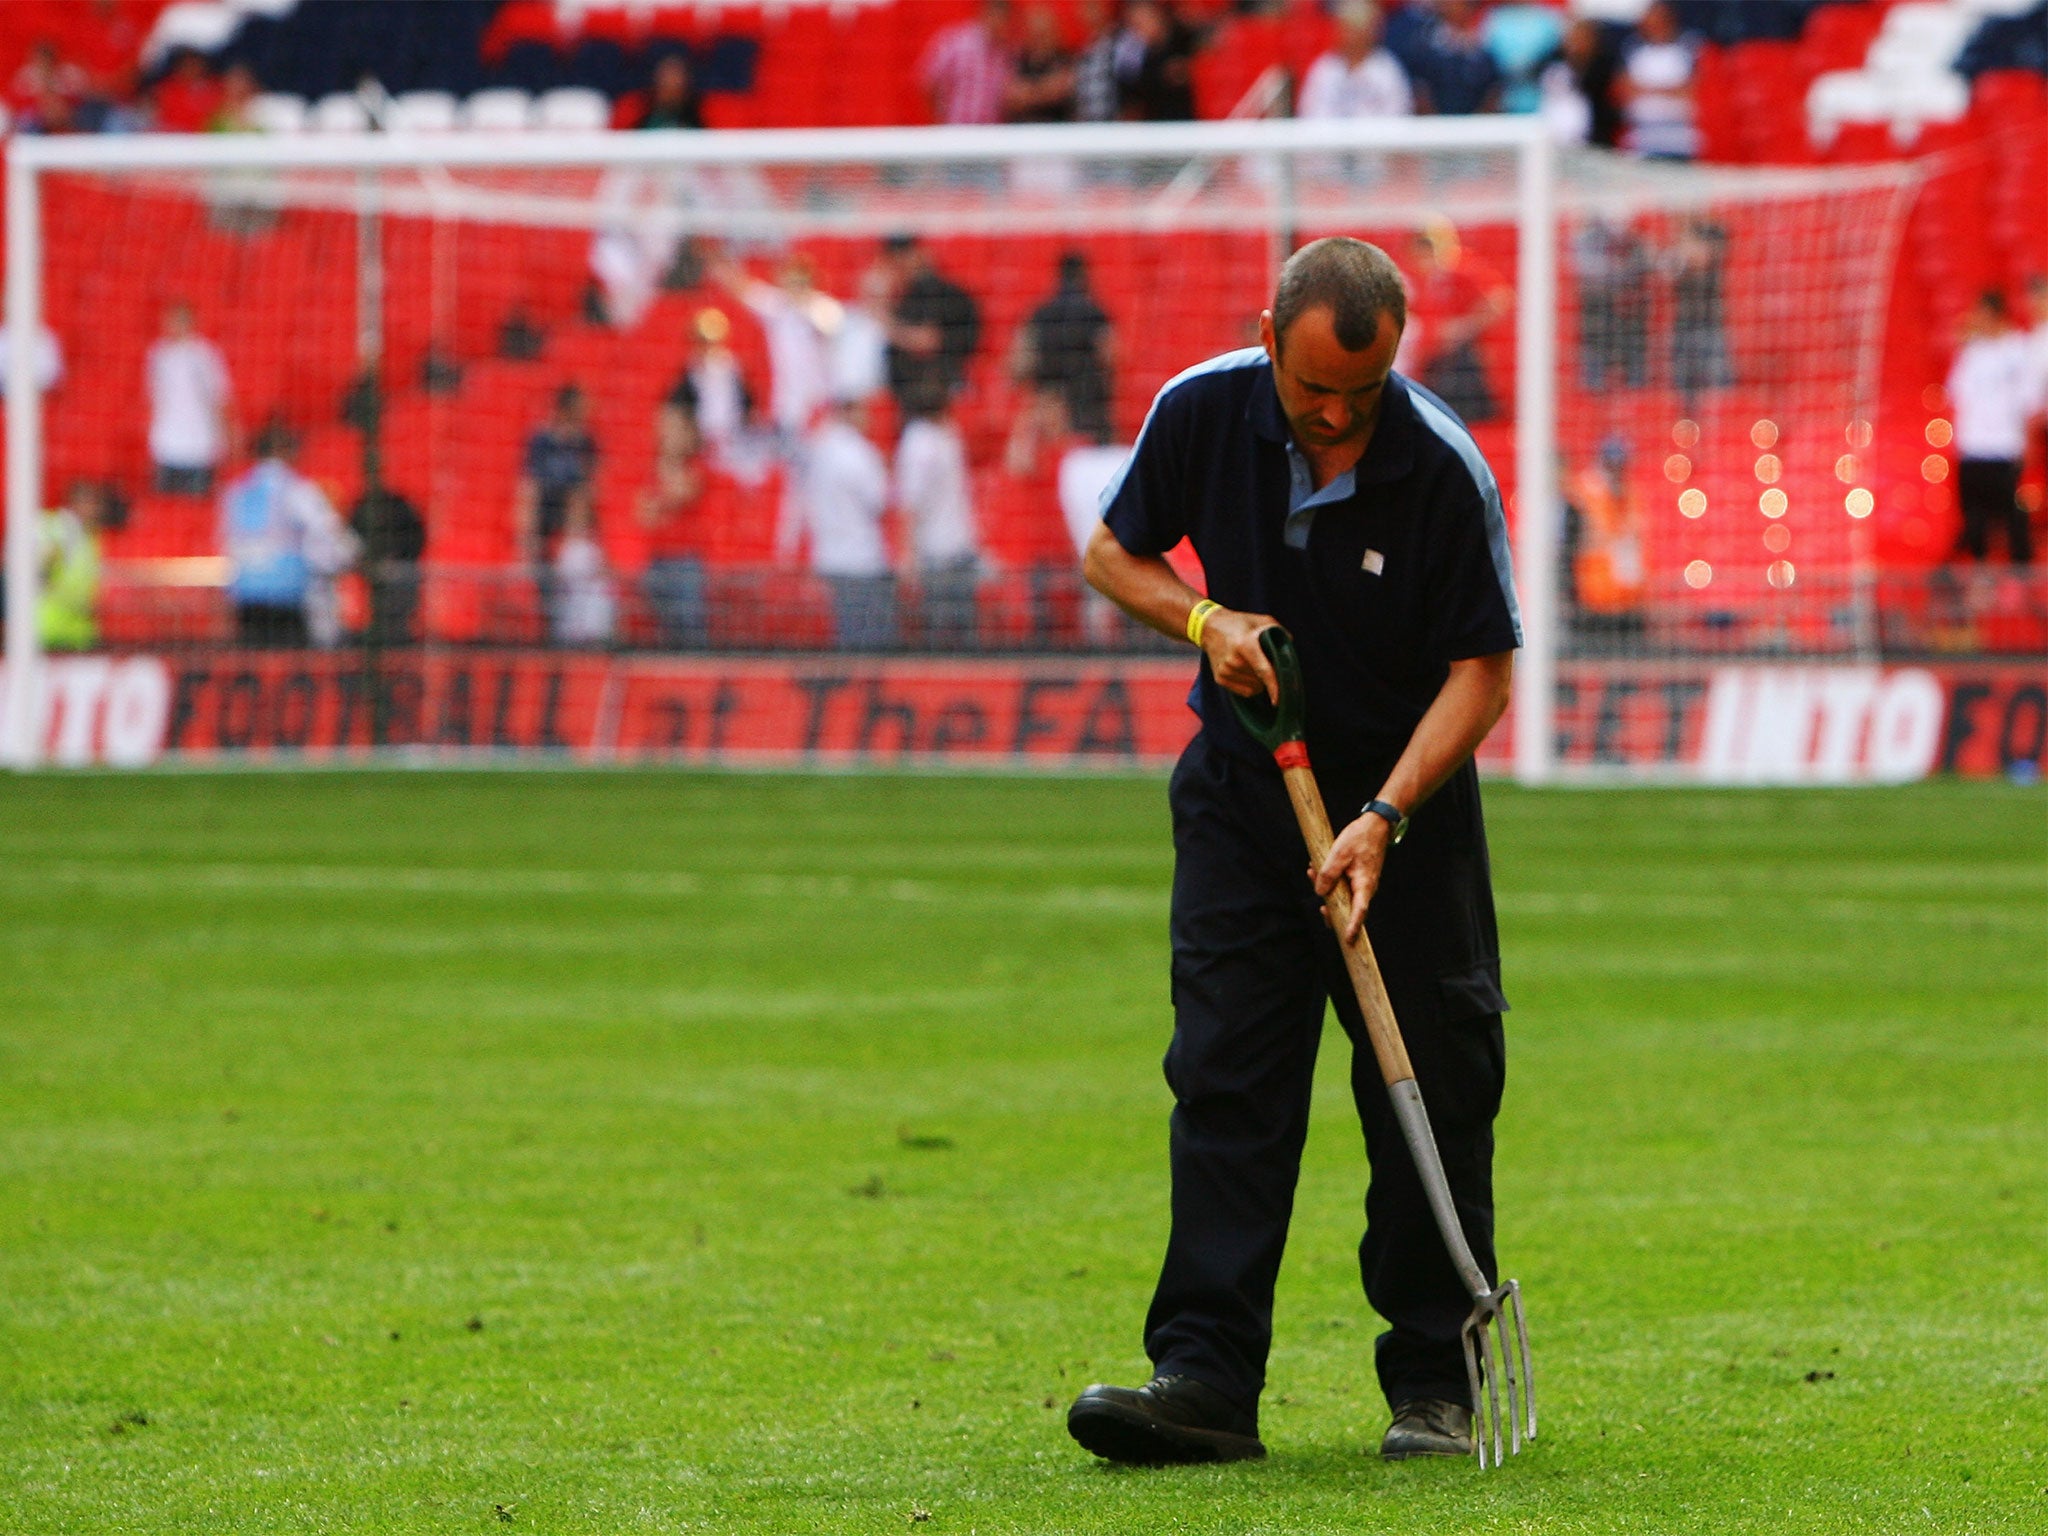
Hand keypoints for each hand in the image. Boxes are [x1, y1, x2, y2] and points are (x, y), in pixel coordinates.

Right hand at [1198, 607, 1281, 702]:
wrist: (1210, 627)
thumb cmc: (1239, 623)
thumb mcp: (1262, 621)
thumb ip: (1279, 633)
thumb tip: (1289, 652)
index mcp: (1245, 644)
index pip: (1264, 670)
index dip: (1274, 686)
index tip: (1279, 699)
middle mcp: (1234, 660)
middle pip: (1261, 680)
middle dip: (1268, 674)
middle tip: (1263, 660)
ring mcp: (1225, 671)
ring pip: (1254, 688)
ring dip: (1259, 680)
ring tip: (1252, 663)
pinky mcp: (1220, 678)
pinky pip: (1244, 691)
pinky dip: (1250, 685)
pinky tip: (1245, 671)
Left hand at [1311, 812, 1390, 944]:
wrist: (1376, 825)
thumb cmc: (1360, 838)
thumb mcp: (1339, 853)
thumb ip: (1328, 874)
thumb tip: (1320, 892)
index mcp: (1364, 884)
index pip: (1359, 911)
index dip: (1353, 926)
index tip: (1348, 940)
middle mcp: (1365, 888)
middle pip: (1348, 908)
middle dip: (1331, 909)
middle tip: (1320, 909)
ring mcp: (1361, 883)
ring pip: (1342, 895)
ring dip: (1326, 889)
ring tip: (1311, 872)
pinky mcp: (1357, 878)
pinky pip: (1342, 885)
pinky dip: (1329, 880)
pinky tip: (1316, 870)